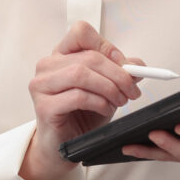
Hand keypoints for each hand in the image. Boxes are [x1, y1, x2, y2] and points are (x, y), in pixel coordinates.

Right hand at [19, 21, 142, 179]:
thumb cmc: (82, 115)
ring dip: (109, 87)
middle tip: (132, 89)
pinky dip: (99, 102)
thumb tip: (137, 65)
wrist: (64, 147)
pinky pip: (77, 96)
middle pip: (88, 56)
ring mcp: (41, 85)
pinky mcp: (44, 106)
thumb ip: (120, 73)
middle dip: (117, 73)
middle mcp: (47, 65)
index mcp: (61, 55)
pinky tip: (106, 109)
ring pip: (81, 73)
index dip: (106, 46)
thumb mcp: (106, 89)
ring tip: (120, 101)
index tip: (124, 64)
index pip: (81, 32)